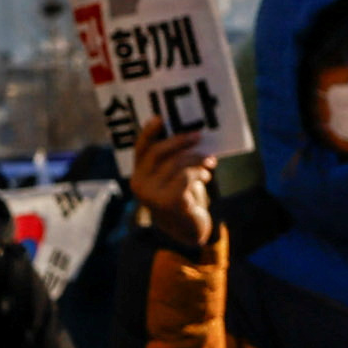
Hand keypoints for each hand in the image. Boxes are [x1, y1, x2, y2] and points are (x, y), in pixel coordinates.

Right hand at [127, 124, 220, 250]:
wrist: (188, 230)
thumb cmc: (181, 197)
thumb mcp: (172, 178)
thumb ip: (171, 160)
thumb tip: (187, 133)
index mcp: (138, 176)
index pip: (140, 149)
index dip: (148, 132)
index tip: (160, 118)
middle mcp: (140, 185)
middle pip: (158, 152)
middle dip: (180, 141)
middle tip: (199, 135)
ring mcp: (152, 196)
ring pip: (176, 163)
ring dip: (197, 158)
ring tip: (209, 161)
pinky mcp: (169, 202)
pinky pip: (186, 176)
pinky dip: (199, 172)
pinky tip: (206, 176)